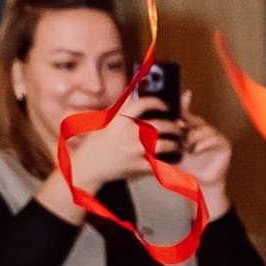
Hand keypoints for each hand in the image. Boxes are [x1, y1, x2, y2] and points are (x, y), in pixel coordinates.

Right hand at [38, 103, 167, 211]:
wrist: (88, 168)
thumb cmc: (96, 145)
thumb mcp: (106, 123)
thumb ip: (123, 112)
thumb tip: (137, 98)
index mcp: (120, 120)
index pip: (144, 104)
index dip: (158, 102)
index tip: (165, 106)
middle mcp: (130, 133)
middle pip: (161, 125)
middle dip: (174, 125)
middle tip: (177, 126)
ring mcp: (136, 151)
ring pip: (166, 144)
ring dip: (175, 143)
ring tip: (176, 143)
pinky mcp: (139, 167)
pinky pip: (161, 163)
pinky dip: (168, 161)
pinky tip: (171, 159)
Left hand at [168, 99, 232, 217]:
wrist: (200, 184)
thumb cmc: (186, 167)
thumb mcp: (172, 153)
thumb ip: (165, 141)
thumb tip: (153, 133)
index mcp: (191, 129)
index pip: (187, 113)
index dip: (184, 104)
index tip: (183, 97)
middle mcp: (204, 130)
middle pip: (195, 120)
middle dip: (186, 128)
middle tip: (180, 138)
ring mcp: (215, 136)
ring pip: (204, 129)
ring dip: (194, 139)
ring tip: (188, 150)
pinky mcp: (224, 144)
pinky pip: (214, 139)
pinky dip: (203, 145)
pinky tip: (196, 152)